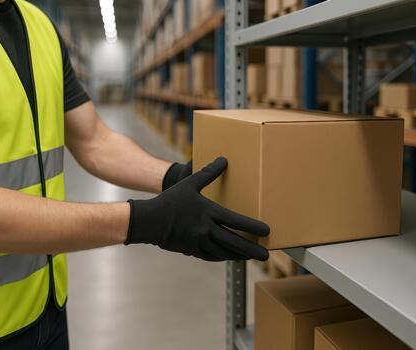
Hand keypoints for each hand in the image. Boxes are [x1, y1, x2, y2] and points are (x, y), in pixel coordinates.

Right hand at [126, 157, 268, 260]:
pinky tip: (229, 256)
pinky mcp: (191, 250)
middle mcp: (205, 230)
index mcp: (208, 212)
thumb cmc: (169, 201)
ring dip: (239, 255)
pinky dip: (222, 256)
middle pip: (234, 242)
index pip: (236, 221)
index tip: (266, 231)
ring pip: (224, 252)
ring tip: (250, 256)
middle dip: (251, 250)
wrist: (149, 221)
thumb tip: (223, 159)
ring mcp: (198, 242)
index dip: (253, 227)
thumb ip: (208, 173)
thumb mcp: (189, 184)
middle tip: (265, 256)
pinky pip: (211, 256)